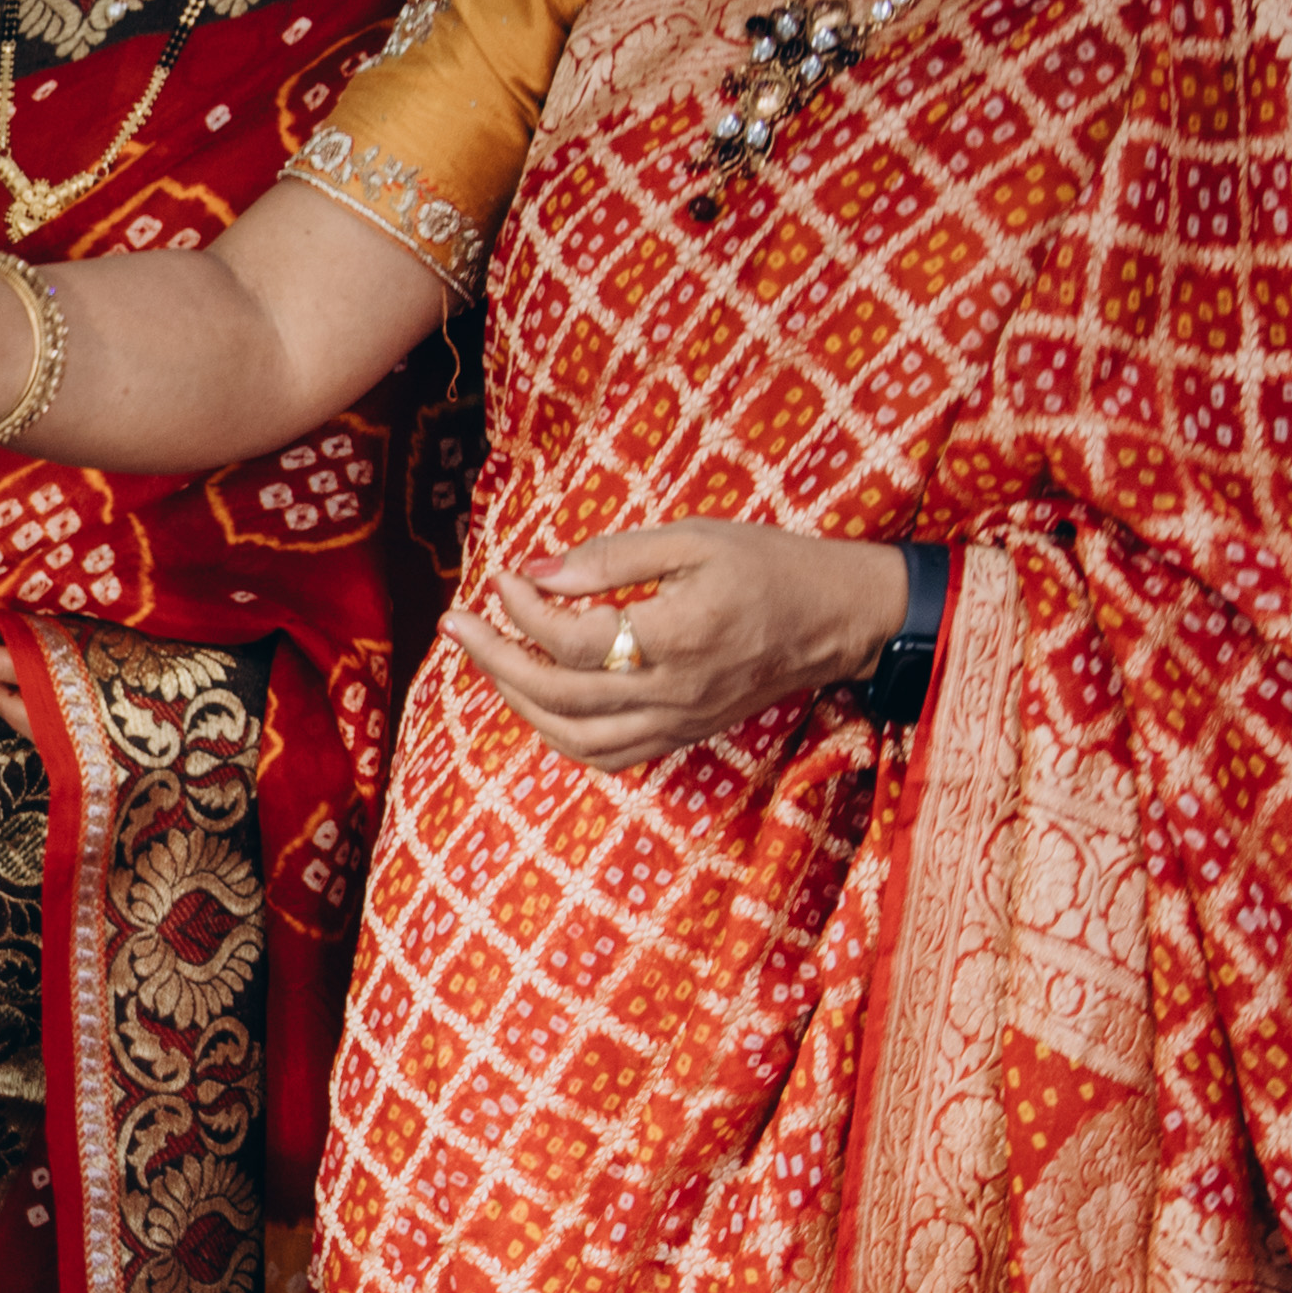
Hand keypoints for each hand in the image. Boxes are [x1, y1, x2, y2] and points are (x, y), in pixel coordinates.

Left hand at [441, 518, 913, 770]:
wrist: (834, 619)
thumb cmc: (766, 566)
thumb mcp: (694, 539)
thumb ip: (613, 557)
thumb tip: (537, 569)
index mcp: (679, 635)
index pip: (574, 638)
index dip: (524, 609)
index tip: (505, 577)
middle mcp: (674, 691)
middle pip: (560, 693)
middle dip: (494, 659)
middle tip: (457, 624)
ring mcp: (677, 722)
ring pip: (574, 736)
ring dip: (517, 701)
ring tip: (486, 660)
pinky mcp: (681, 735)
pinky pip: (605, 754)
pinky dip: (557, 734)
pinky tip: (534, 699)